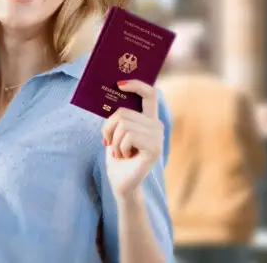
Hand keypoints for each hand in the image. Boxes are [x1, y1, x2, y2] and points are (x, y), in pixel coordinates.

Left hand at [101, 79, 164, 199]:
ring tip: (121, 152)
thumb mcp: (116, 132)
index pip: (150, 94)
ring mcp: (157, 137)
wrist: (122, 183)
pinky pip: (128, 136)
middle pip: (124, 112)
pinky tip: (125, 157)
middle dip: (109, 128)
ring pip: (124, 124)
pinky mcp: (154, 148)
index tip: (119, 84)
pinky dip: (120, 147)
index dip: (136, 85)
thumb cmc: (118, 157)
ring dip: (115, 141)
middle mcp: (156, 126)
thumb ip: (120, 116)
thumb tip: (113, 94)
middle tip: (111, 143)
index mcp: (148, 119)